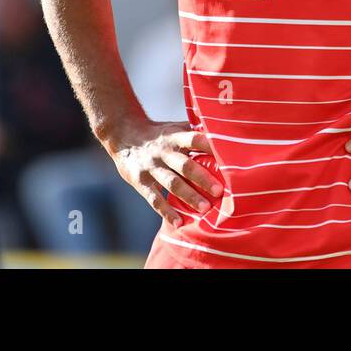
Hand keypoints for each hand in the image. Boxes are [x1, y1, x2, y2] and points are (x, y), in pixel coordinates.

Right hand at [107, 119, 222, 226]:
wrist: (124, 135)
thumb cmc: (159, 134)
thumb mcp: (174, 127)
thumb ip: (195, 131)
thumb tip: (223, 133)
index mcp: (174, 137)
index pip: (194, 139)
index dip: (209, 146)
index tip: (226, 156)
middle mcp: (163, 152)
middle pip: (184, 165)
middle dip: (202, 178)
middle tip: (219, 191)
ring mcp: (151, 167)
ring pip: (171, 183)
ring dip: (188, 196)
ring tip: (205, 209)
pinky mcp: (140, 181)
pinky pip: (154, 199)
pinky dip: (166, 211)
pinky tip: (178, 223)